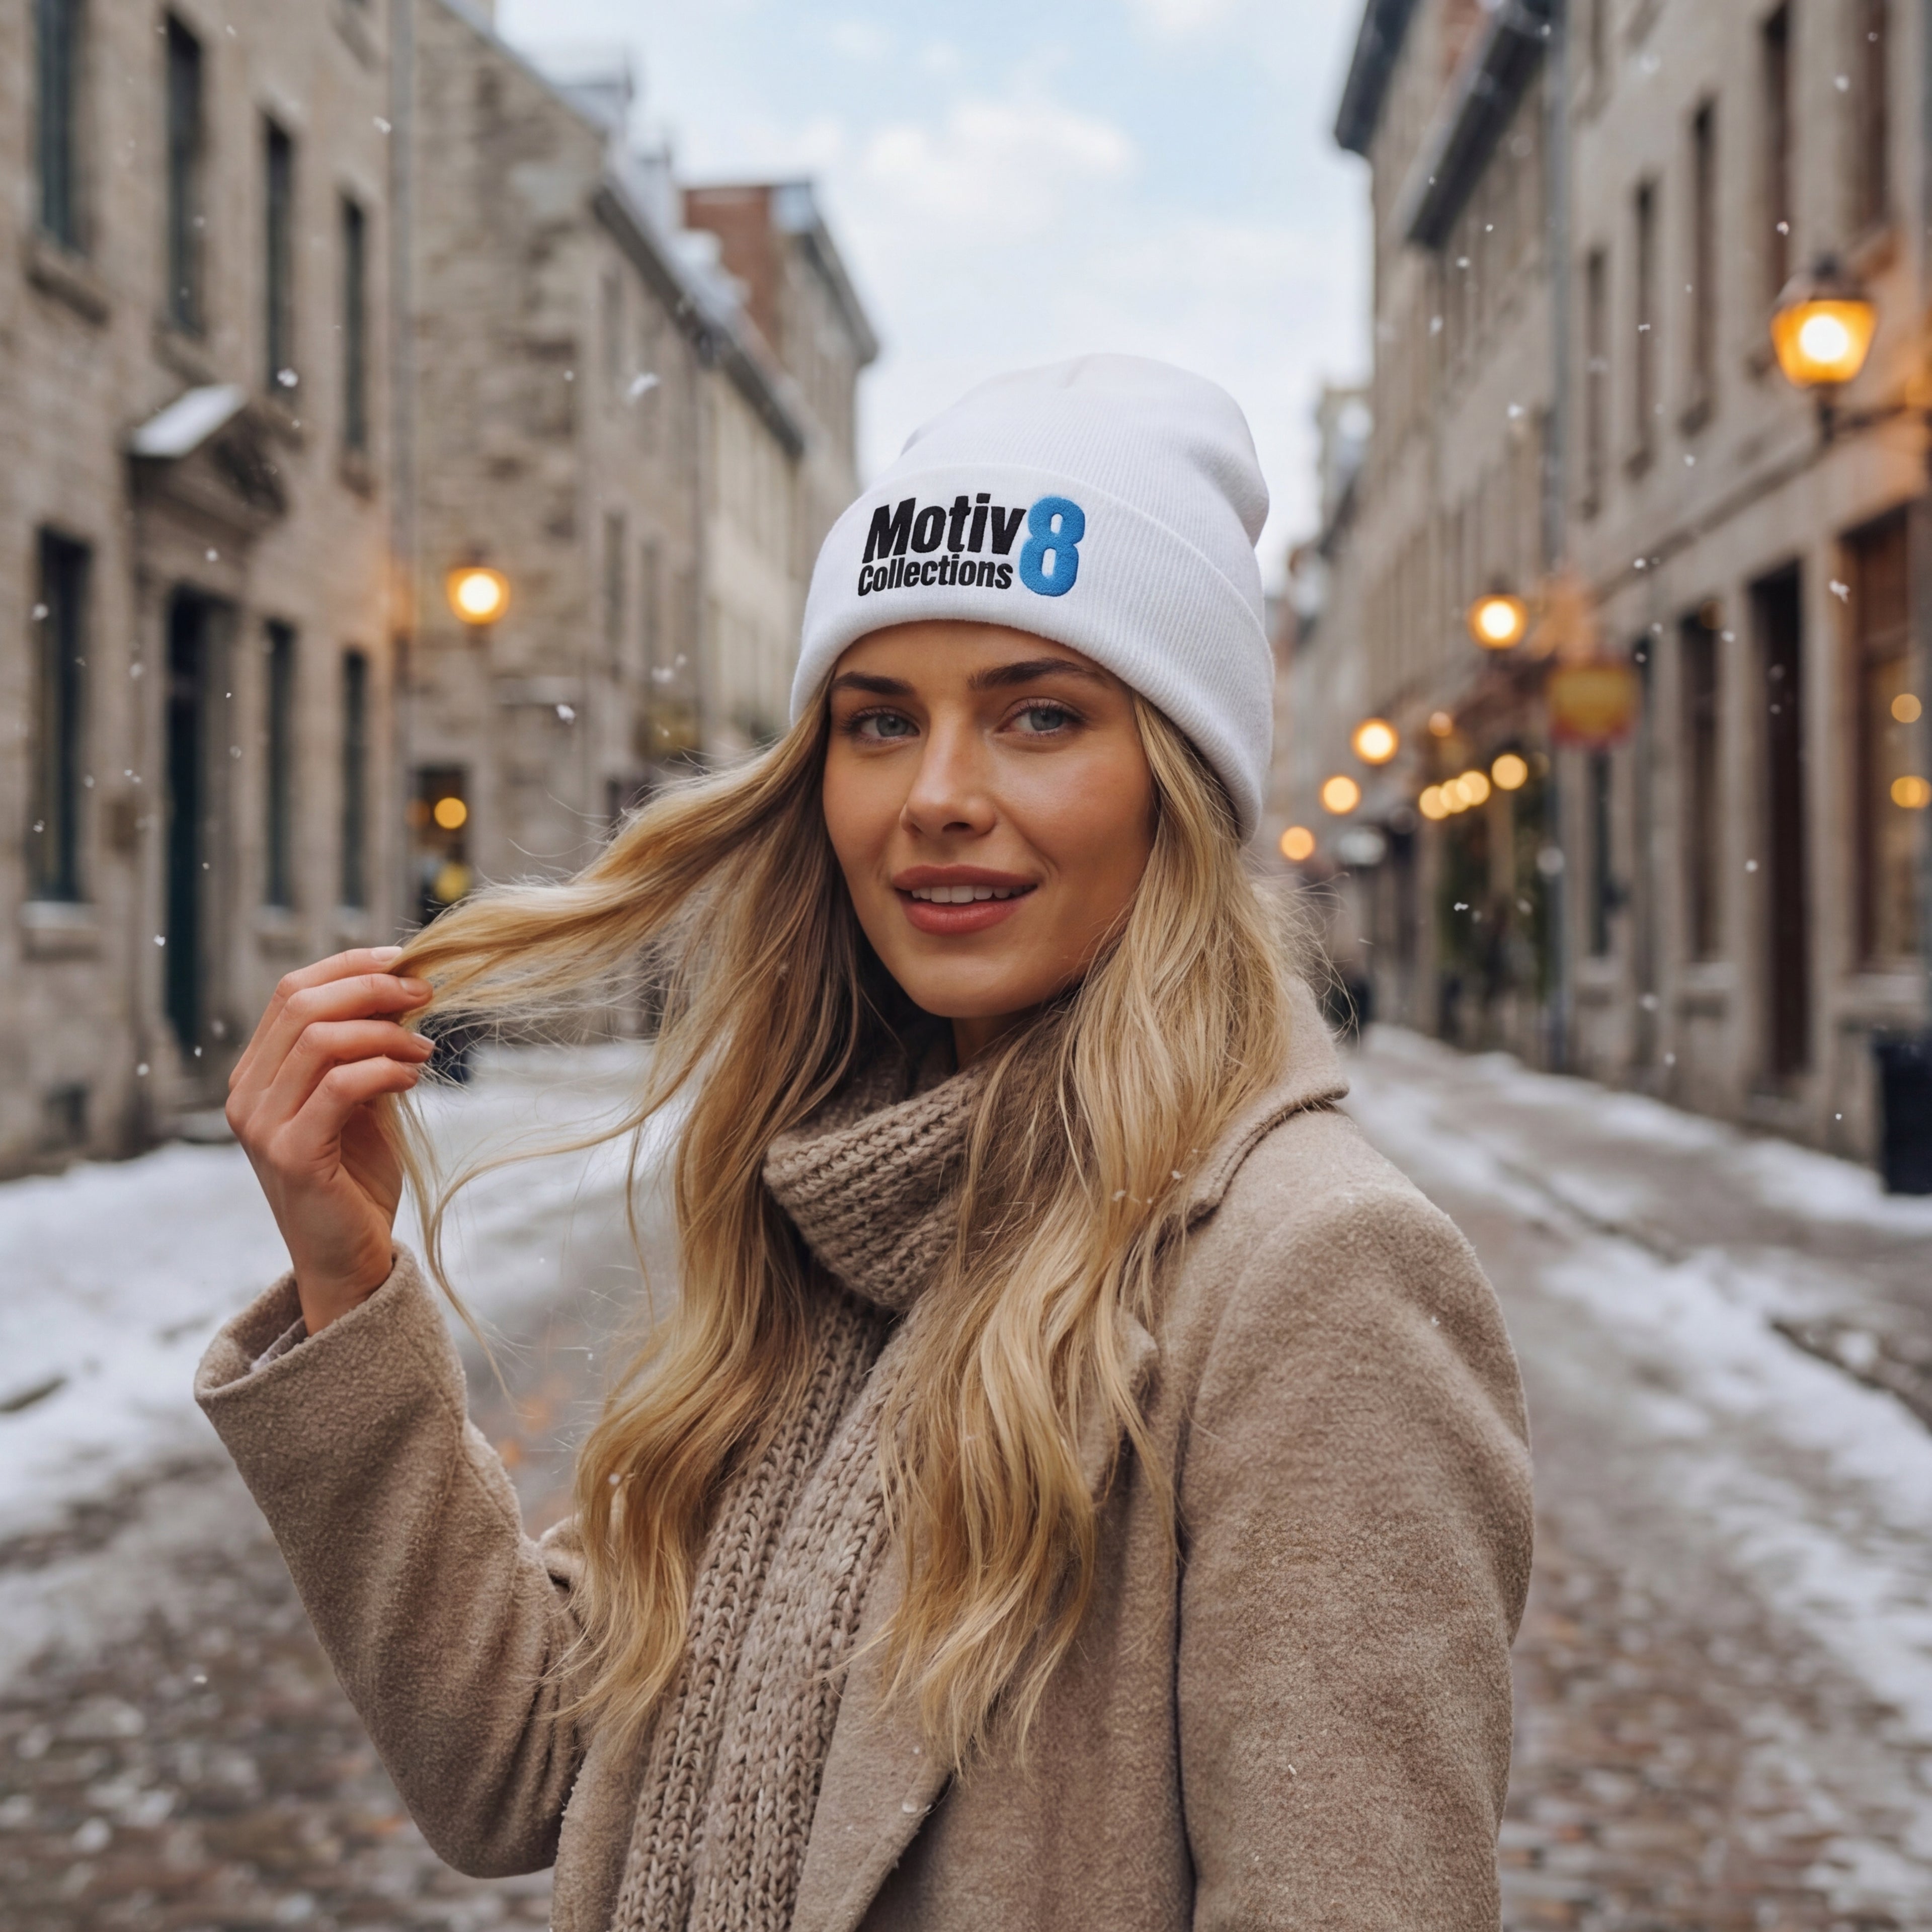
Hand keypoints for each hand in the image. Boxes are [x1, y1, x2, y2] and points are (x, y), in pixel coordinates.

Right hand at [226, 948, 435, 1332]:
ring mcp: (262, 1125)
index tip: (405, 961)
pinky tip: (414, 1080)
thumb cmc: (356, 1176)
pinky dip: (385, 1071)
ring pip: (321, 1041)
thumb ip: (364, 1049)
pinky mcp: (292, 1154)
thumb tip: (402, 990)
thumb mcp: (360, 1099)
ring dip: (386, 1033)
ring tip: (424, 1049)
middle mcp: (246, 1094)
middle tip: (425, 995)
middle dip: (372, 988)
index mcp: (257, 1073)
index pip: (292, 990)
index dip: (350, 965)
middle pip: (303, 1004)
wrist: (348, 1256)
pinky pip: (340, 1087)